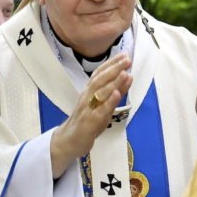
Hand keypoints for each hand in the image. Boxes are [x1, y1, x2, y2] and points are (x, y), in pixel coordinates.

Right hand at [50, 53, 132, 178]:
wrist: (68, 140)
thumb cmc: (87, 121)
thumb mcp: (102, 104)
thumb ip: (115, 91)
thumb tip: (128, 75)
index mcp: (89, 92)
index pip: (100, 74)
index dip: (111, 64)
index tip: (124, 55)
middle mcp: (87, 97)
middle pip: (99, 80)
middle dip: (114, 69)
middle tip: (127, 60)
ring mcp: (87, 109)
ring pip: (99, 93)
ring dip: (113, 82)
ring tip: (124, 73)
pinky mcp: (89, 123)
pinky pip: (99, 111)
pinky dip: (108, 102)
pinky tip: (116, 95)